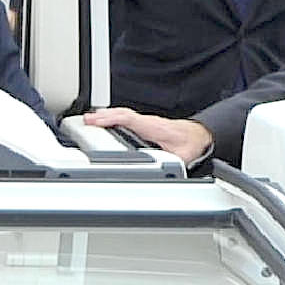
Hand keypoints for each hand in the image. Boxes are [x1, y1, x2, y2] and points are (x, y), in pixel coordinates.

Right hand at [74, 107, 211, 160]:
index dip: (111, 119)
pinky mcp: (145, 123)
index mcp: (154, 127)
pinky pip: (126, 117)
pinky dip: (113, 117)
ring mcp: (146, 121)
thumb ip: (170, 163)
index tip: (96, 121)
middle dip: (102, 116)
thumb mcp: (182, 157)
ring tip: (90, 119)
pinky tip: (106, 120)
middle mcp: (148, 122)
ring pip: (123, 114)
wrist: (199, 136)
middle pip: (122, 114)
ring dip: (106, 115)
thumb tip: (161, 170)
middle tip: (85, 120)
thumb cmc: (190, 144)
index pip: (129, 119)